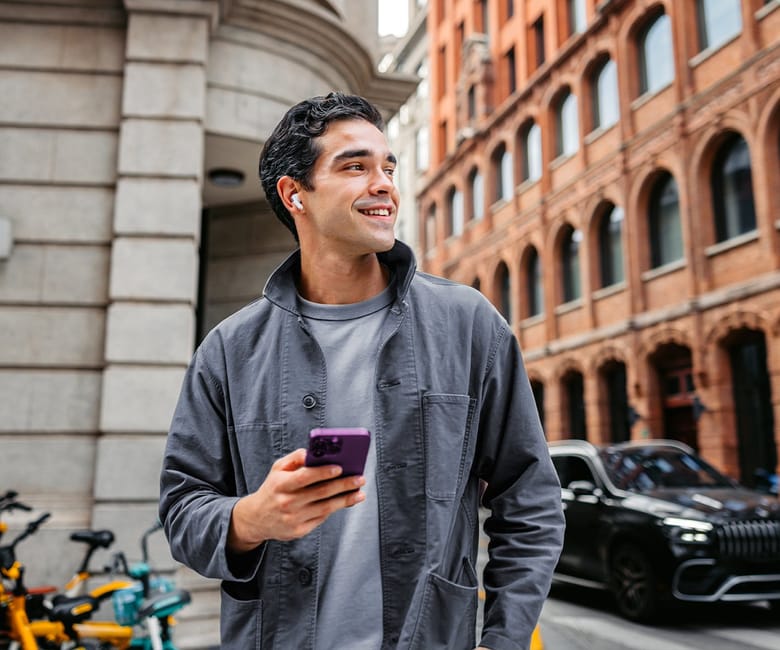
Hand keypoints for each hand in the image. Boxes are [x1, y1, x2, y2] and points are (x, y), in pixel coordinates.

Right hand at [228, 448, 364, 552]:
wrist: (256, 518)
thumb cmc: (273, 488)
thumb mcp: (278, 469)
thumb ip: (296, 458)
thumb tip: (315, 452)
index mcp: (281, 484)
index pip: (305, 476)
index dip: (323, 472)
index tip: (340, 467)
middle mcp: (287, 502)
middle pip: (320, 492)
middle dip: (343, 485)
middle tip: (360, 478)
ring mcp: (293, 518)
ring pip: (325, 508)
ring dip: (346, 500)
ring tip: (360, 493)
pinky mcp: (299, 531)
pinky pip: (321, 518)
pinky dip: (335, 509)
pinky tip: (346, 502)